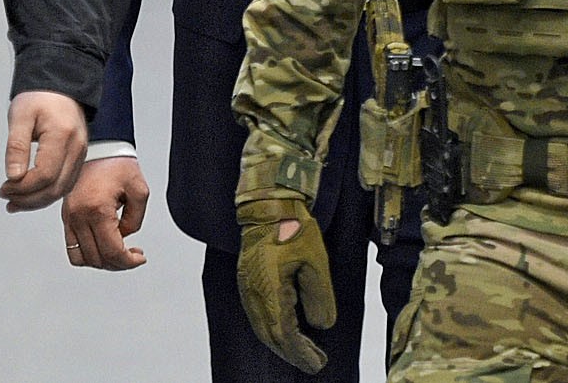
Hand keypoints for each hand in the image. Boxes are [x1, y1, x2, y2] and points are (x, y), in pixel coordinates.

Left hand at [0, 90, 87, 212]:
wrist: (59, 86)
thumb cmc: (41, 96)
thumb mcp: (20, 116)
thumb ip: (16, 147)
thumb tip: (13, 176)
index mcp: (62, 135)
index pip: (45, 175)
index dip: (23, 188)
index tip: (5, 187)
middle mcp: (76, 147)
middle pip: (56, 188)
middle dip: (29, 199)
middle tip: (7, 197)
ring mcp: (80, 154)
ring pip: (62, 190)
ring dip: (38, 201)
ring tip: (15, 202)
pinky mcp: (78, 158)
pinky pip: (65, 184)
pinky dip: (47, 194)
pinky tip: (31, 196)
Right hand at [61, 155, 149, 269]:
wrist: (99, 146)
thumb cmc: (118, 164)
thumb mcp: (139, 191)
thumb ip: (135, 220)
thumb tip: (124, 237)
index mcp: (97, 209)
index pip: (112, 251)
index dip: (129, 262)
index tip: (140, 258)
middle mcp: (78, 216)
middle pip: (97, 259)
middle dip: (119, 263)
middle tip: (133, 255)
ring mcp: (69, 217)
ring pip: (82, 258)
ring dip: (102, 261)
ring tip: (118, 251)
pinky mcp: (66, 216)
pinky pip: (72, 248)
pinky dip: (87, 254)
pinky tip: (103, 245)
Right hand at [236, 197, 334, 373]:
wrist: (269, 204)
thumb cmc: (293, 227)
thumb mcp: (316, 262)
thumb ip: (320, 297)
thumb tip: (321, 325)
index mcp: (268, 289)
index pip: (283, 333)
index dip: (300, 352)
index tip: (317, 362)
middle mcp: (253, 291)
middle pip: (269, 335)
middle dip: (291, 352)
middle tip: (313, 362)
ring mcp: (246, 286)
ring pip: (262, 326)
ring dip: (281, 342)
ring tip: (302, 350)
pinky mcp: (247, 280)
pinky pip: (258, 313)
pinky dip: (272, 327)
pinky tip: (285, 329)